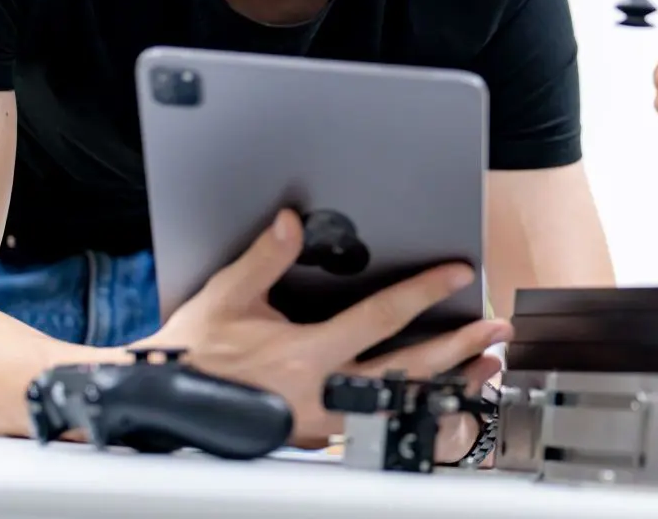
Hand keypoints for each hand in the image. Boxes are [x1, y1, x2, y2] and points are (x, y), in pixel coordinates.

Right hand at [147, 209, 512, 447]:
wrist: (162, 403)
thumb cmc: (193, 351)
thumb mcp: (226, 296)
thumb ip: (265, 258)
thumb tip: (292, 220)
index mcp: (302, 356)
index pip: (379, 317)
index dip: (424, 293)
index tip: (459, 274)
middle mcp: (320, 394)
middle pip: (406, 370)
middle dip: (458, 348)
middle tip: (496, 331)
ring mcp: (323, 423)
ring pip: (399, 406)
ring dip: (446, 387)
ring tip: (485, 369)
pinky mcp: (320, 437)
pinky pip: (379, 425)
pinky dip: (414, 412)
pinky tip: (441, 403)